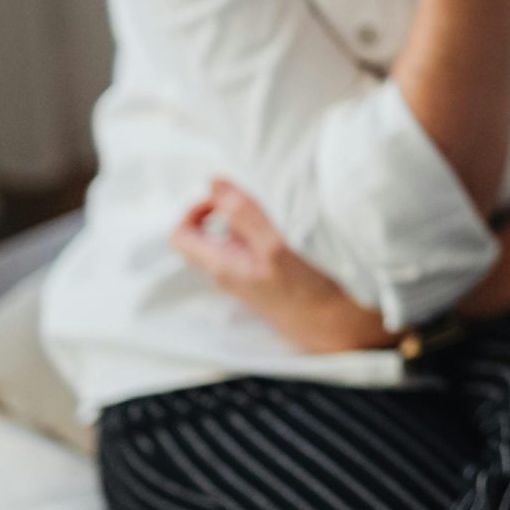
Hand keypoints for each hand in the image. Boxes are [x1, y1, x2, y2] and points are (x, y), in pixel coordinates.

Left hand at [170, 178, 392, 353]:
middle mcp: (225, 272)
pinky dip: (254, 232)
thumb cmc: (304, 292)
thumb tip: (214, 183)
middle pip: (200, 235)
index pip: (179, 235)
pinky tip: (279, 231)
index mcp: (221, 265)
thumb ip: (244, 214)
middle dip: (219, 211)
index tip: (222, 199)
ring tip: (267, 215)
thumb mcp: (274, 246)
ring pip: (224, 241)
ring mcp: (242, 277)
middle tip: (247, 201)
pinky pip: (243, 249)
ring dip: (239, 221)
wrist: (330, 326)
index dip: (194, 210)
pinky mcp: (259, 278)